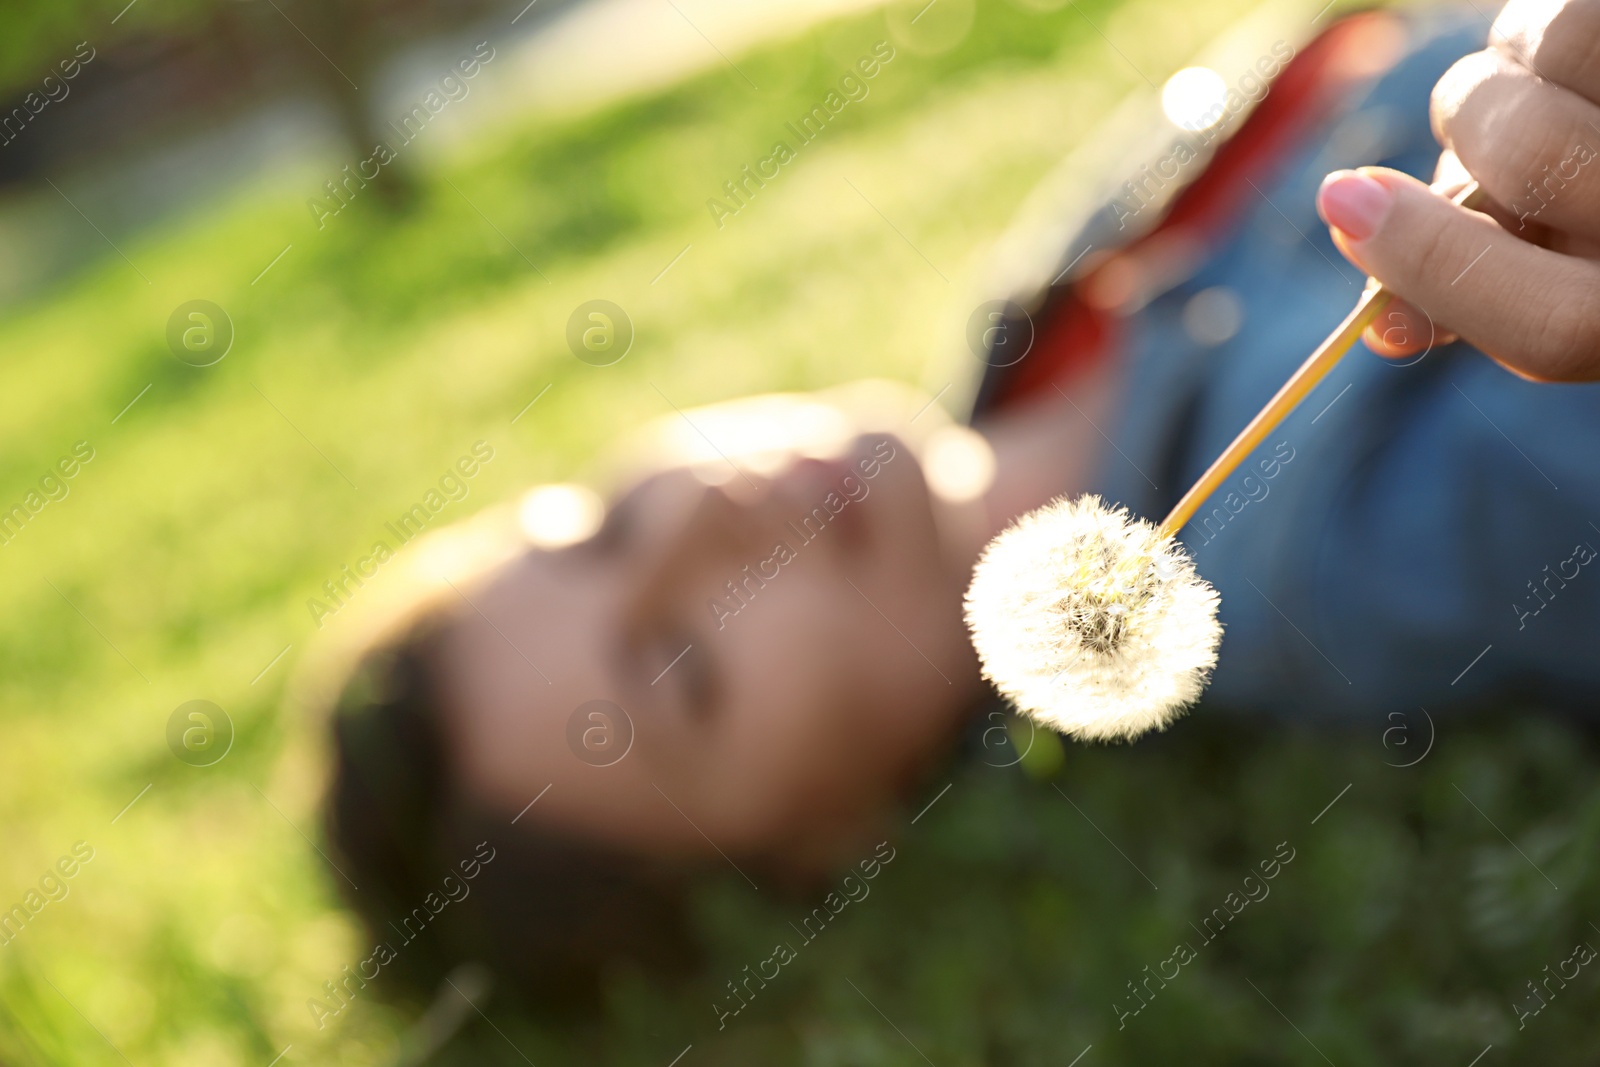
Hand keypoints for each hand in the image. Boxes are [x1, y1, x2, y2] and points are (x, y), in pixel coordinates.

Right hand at [1315, 0, 1599, 381]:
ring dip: (1511, 58)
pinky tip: (1580, 49)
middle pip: (1528, 157)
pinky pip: (1573, 9)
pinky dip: (1544, 28)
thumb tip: (1376, 324)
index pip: (1548, 325)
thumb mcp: (1566, 286)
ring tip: (1546, 80)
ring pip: (1547, 44)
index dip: (1433, 266)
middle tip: (1480, 126)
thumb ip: (1475, 297)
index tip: (1342, 203)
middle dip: (1470, 131)